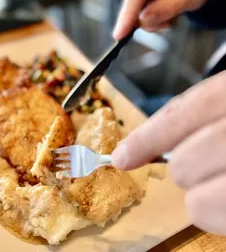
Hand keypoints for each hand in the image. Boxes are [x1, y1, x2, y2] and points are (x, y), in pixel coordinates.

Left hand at [112, 72, 225, 234]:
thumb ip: (190, 118)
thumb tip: (132, 151)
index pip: (180, 118)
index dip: (144, 141)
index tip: (121, 158)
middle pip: (184, 166)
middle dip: (189, 168)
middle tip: (216, 160)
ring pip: (200, 204)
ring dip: (207, 196)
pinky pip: (220, 219)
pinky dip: (223, 214)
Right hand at [113, 0, 220, 38]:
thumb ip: (167, 8)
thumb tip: (142, 19)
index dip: (128, 13)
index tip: (119, 34)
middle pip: (133, 1)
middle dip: (147, 18)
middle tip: (168, 21)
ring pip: (132, 7)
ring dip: (148, 17)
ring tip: (168, 12)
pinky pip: (133, 7)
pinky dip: (145, 14)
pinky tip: (159, 8)